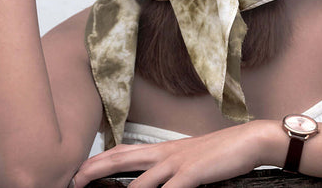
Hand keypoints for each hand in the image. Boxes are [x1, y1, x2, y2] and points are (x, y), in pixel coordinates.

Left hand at [72, 122, 268, 187]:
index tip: (82, 169)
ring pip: (141, 180)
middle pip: (123, 159)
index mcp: (163, 149)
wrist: (247, 140)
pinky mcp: (193, 173)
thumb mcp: (188, 158)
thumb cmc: (218, 152)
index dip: (101, 159)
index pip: (125, 151)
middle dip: (96, 169)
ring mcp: (178, 163)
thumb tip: (154, 181)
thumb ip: (169, 168)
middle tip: (74, 180)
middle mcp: (165, 153)